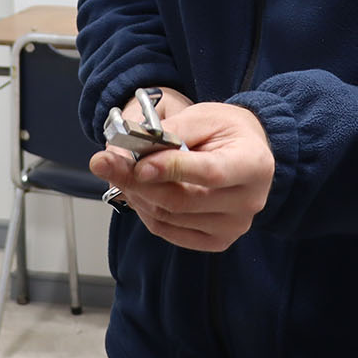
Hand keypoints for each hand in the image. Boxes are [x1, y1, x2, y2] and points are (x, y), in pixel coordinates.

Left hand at [89, 101, 272, 251]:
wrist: (248, 151)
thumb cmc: (227, 130)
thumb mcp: (203, 116)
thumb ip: (171, 132)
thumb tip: (132, 151)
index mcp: (253, 165)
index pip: (210, 172)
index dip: (171, 169)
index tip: (138, 164)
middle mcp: (248, 202)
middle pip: (183, 200)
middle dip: (138, 182)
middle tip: (105, 163)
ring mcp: (232, 227)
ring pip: (169, 217)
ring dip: (137, 194)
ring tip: (120, 171)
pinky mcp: (216, 241)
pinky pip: (168, 230)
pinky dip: (145, 210)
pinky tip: (137, 190)